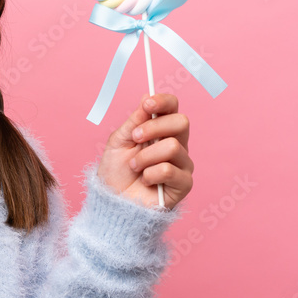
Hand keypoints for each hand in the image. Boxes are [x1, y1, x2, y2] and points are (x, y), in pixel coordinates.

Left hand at [96, 93, 192, 209]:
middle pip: (181, 122)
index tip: (147, 105)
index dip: (163, 102)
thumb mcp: (119, 142)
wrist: (113, 201)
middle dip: (154, 128)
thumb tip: (147, 96)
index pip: (173, 108)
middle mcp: (177, 144)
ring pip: (173, 147)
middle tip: (135, 139)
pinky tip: (145, 180)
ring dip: (145, 157)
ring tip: (135, 167)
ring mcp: (182, 164)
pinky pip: (170, 170)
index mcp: (161, 131)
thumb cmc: (116, 172)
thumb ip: (135, 121)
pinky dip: (150, 174)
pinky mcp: (184, 184)